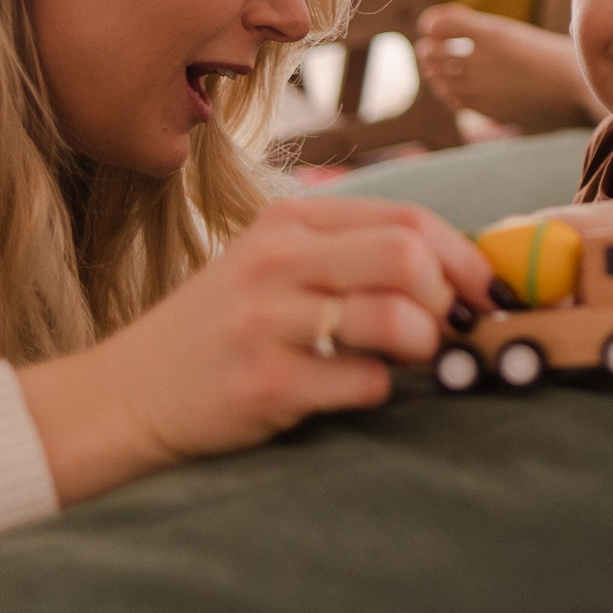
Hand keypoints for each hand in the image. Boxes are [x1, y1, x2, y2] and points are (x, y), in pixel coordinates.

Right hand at [19, 198, 495, 503]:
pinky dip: (379, 389)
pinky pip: (362, 382)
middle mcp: (278, 261)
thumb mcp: (276, 267)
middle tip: (441, 332)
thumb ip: (351, 256)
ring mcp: (267, 321)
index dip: (465, 256)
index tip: (486, 292)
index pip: (408, 219)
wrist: (125, 394)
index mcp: (289, 223)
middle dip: (445, 299)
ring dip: (423, 346)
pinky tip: (354, 389)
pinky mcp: (263, 383)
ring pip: (394, 318)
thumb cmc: (221, 331)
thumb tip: (459, 273)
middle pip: (408, 257)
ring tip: (405, 359)